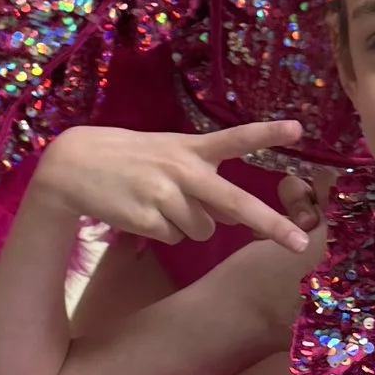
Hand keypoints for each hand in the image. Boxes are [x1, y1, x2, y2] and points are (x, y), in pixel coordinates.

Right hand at [34, 122, 310, 251]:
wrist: (73, 165)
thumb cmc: (130, 160)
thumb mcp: (168, 157)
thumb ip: (204, 182)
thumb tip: (236, 218)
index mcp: (190, 148)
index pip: (234, 139)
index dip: (266, 134)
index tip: (298, 130)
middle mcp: (182, 170)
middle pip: (236, 202)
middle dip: (271, 225)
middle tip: (301, 244)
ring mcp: (165, 194)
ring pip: (203, 230)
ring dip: (187, 224)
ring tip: (156, 202)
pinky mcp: (146, 218)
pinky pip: (174, 238)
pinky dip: (162, 233)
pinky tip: (140, 213)